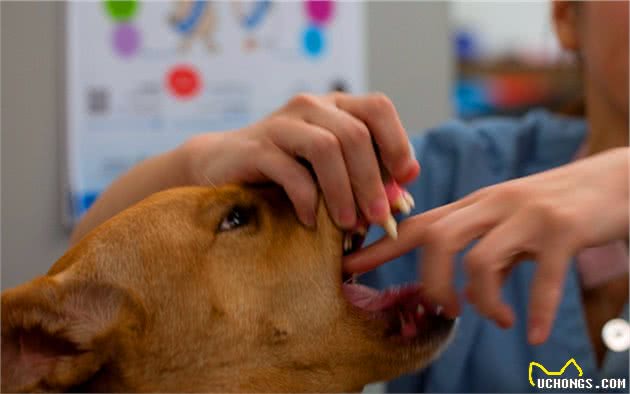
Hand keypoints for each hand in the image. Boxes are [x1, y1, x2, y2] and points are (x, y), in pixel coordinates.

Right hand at [182, 93, 419, 227]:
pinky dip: (308, 200)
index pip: (378, 107)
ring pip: (326, 147)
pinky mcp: (256, 147)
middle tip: (378, 217)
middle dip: (372, 180)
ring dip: (343, 191)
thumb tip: (401, 195)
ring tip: (347, 224)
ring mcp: (282, 124)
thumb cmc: (284, 171)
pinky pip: (291, 171)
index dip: (397, 142)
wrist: (222, 166)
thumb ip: (362, 174)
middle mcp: (311, 107)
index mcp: (334, 106)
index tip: (405, 179)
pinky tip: (311, 221)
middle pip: (355, 133)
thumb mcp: (328, 170)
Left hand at [344, 147, 628, 343]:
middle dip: (431, 284)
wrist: (617, 178)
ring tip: (499, 319)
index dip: (379, 247)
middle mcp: (494, 204)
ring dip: (482, 302)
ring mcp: (527, 215)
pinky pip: (543, 279)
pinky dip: (536, 312)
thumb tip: (466, 288)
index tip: (347, 268)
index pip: (417, 224)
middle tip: (448, 312)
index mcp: (475, 204)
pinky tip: (535, 335)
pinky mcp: (564, 230)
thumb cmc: (556, 205)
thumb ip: (484, 248)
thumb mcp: (510, 222)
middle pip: (437, 241)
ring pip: (480, 261)